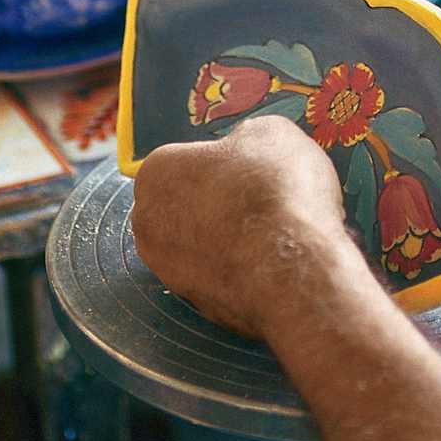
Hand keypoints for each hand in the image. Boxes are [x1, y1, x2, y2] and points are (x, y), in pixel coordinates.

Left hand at [131, 115, 348, 335]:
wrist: (292, 268)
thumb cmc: (272, 188)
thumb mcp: (270, 132)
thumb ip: (246, 139)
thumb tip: (246, 150)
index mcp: (155, 172)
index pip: (181, 160)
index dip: (219, 160)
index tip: (248, 164)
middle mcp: (148, 224)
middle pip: (185, 204)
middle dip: (217, 200)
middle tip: (261, 194)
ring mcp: (170, 272)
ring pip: (202, 245)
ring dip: (229, 238)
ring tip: (276, 228)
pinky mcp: (198, 307)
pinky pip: (221, 278)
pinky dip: (243, 269)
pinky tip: (276, 260)